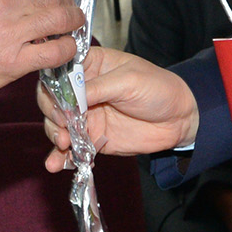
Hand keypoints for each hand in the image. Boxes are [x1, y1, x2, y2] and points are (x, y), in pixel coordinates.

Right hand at [0, 0, 82, 98]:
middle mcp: (2, 3)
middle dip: (68, 2)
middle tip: (72, 7)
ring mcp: (10, 32)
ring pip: (59, 19)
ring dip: (73, 21)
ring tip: (74, 25)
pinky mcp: (16, 61)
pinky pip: (55, 51)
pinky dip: (67, 48)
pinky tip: (67, 48)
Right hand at [40, 45, 198, 171]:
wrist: (179, 119)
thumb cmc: (157, 88)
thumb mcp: (129, 81)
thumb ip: (98, 88)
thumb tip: (70, 99)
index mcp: (90, 66)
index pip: (59, 73)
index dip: (53, 88)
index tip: (61, 103)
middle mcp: (83, 91)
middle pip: (52, 100)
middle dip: (52, 114)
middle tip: (63, 126)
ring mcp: (86, 115)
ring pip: (57, 125)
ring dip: (55, 136)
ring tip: (64, 145)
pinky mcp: (93, 138)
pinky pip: (71, 148)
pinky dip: (61, 157)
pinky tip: (56, 164)